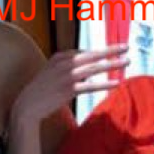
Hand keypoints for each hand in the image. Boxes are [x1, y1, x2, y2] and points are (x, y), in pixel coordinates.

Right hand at [13, 44, 129, 127]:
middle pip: (92, 55)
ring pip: (94, 68)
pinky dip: (104, 84)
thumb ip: (69, 67)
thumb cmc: (42, 90)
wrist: (27, 105)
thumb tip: (86, 69)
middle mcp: (63, 63)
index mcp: (60, 56)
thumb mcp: (53, 72)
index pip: (86, 52)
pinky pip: (90, 86)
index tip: (115, 50)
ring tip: (127, 62)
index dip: (102, 52)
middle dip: (111, 50)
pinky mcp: (67, 90)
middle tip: (127, 47)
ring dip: (112, 64)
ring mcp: (66, 76)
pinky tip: (116, 83)